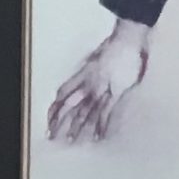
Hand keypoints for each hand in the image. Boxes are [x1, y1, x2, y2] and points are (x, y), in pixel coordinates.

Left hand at [47, 21, 151, 142]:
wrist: (128, 36)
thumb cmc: (116, 45)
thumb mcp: (96, 58)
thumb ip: (90, 71)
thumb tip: (85, 83)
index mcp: (82, 74)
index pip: (63, 94)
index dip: (55, 108)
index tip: (50, 119)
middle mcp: (88, 83)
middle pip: (69, 106)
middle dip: (60, 123)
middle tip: (53, 136)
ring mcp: (100, 88)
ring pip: (84, 112)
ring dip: (77, 128)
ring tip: (71, 141)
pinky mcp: (114, 92)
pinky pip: (104, 112)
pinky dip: (100, 125)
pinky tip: (97, 137)